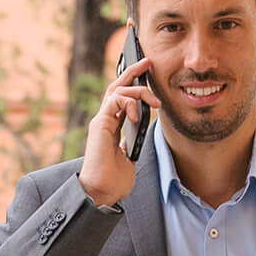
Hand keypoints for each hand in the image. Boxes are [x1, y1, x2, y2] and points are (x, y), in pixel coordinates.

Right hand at [79, 55, 157, 207]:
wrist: (102, 193)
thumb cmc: (114, 180)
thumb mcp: (129, 155)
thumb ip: (131, 140)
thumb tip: (139, 129)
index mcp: (112, 126)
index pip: (121, 97)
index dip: (133, 83)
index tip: (147, 73)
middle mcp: (104, 120)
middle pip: (116, 86)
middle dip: (132, 72)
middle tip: (147, 62)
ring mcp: (101, 121)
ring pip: (117, 91)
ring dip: (139, 91)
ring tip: (155, 102)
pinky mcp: (100, 125)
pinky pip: (114, 102)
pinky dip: (128, 103)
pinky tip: (137, 114)